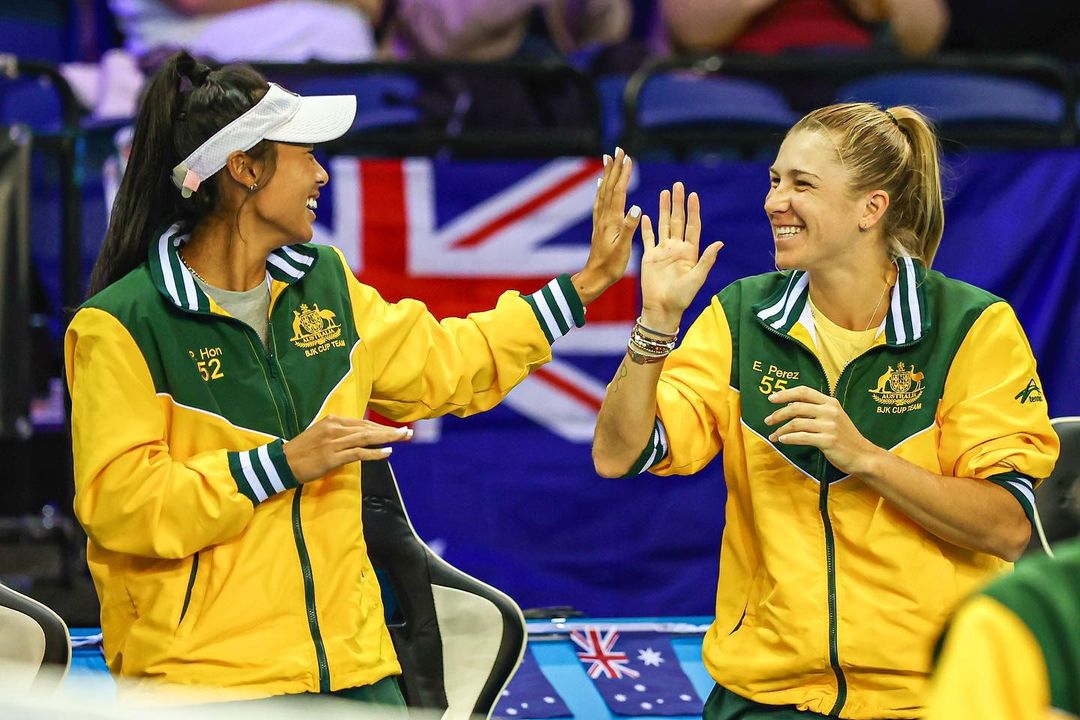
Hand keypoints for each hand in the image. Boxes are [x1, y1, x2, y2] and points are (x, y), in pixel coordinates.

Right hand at [284, 415, 411, 482]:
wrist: (283, 463)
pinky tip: (387, 453)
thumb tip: (361, 437)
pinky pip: (358, 453)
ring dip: (387, 438)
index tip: (396, 430)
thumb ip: (340, 434)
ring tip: (403, 438)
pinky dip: (375, 453)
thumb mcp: (322, 435)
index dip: (381, 426)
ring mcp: (334, 442)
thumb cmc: (303, 451)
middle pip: (368, 428)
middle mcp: (335, 428)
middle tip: (408, 433)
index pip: (363, 423)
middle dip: (389, 431)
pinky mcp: (333, 457)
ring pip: (366, 437)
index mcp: (333, 420)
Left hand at [572, 147, 640, 304]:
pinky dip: (601, 189)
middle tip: (618, 149)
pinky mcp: (599, 225)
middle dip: (615, 167)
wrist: (595, 276)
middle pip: (610, 186)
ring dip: (607, 174)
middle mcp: (604, 216)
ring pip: (604, 191)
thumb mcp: (623, 248)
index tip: (627, 157)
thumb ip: (629, 227)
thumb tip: (635, 206)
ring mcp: (601, 220)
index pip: (618, 191)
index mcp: (612, 220)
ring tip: (608, 159)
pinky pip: (600, 201)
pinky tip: (601, 183)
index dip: (623, 174)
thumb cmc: (611, 265)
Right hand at [639, 182, 723, 331]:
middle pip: (678, 221)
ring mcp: (663, 251)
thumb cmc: (682, 297)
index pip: (692, 226)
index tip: (693, 195)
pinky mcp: (649, 257)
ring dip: (664, 209)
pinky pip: (648, 238)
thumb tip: (720, 242)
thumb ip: (707, 260)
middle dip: (678, 203)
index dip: (693, 211)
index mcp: (690, 252)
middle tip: (678, 185)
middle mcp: (677, 248)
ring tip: (664, 193)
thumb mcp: (698, 278)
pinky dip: (646, 227)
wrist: (662, 309)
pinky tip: (645, 214)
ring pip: (664, 225)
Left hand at [764, 386, 880, 474]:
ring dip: (780, 430)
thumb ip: (816, 409)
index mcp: (830, 402)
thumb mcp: (834, 417)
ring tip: (773, 436)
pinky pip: (802, 437)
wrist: (862, 455)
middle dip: (778, 414)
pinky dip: (789, 439)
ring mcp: (829, 426)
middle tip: (767, 421)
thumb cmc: (845, 437)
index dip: (785, 393)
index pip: (804, 392)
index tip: (771, 398)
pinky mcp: (828, 440)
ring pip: (796, 424)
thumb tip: (790, 405)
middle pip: (796, 408)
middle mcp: (830, 411)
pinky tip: (782, 440)